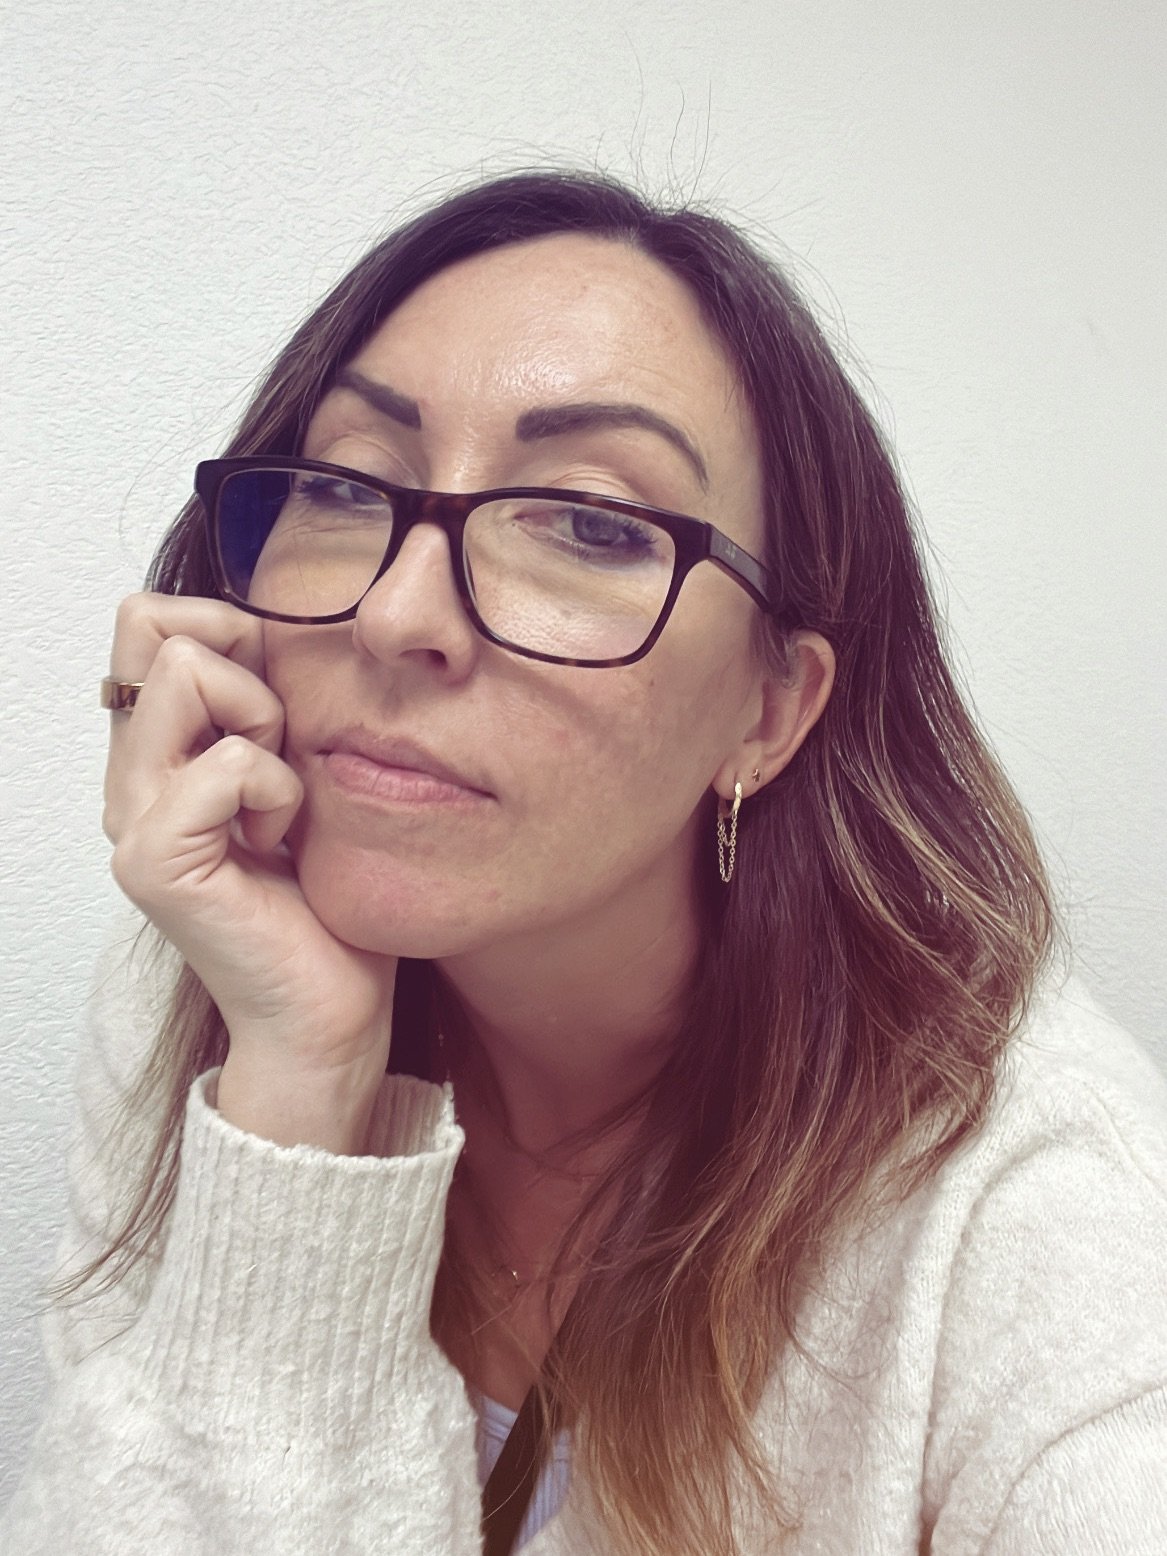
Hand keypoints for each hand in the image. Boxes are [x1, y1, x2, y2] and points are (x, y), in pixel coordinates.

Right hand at [104, 593, 397, 1151]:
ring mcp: (131, 818)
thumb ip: (267, 699)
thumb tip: (269, 619)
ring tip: (280, 801)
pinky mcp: (156, 860)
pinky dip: (278, 789)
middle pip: (152, 626)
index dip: (226, 629)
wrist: (328, 1006)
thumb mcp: (302, 763)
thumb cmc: (328, 891)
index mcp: (159, 752)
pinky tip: (279, 844)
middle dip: (245, 666)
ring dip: (263, 723)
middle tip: (279, 752)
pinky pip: (228, 762)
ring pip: (185, 672)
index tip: (278, 701)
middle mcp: (129, 778)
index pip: (149, 619)